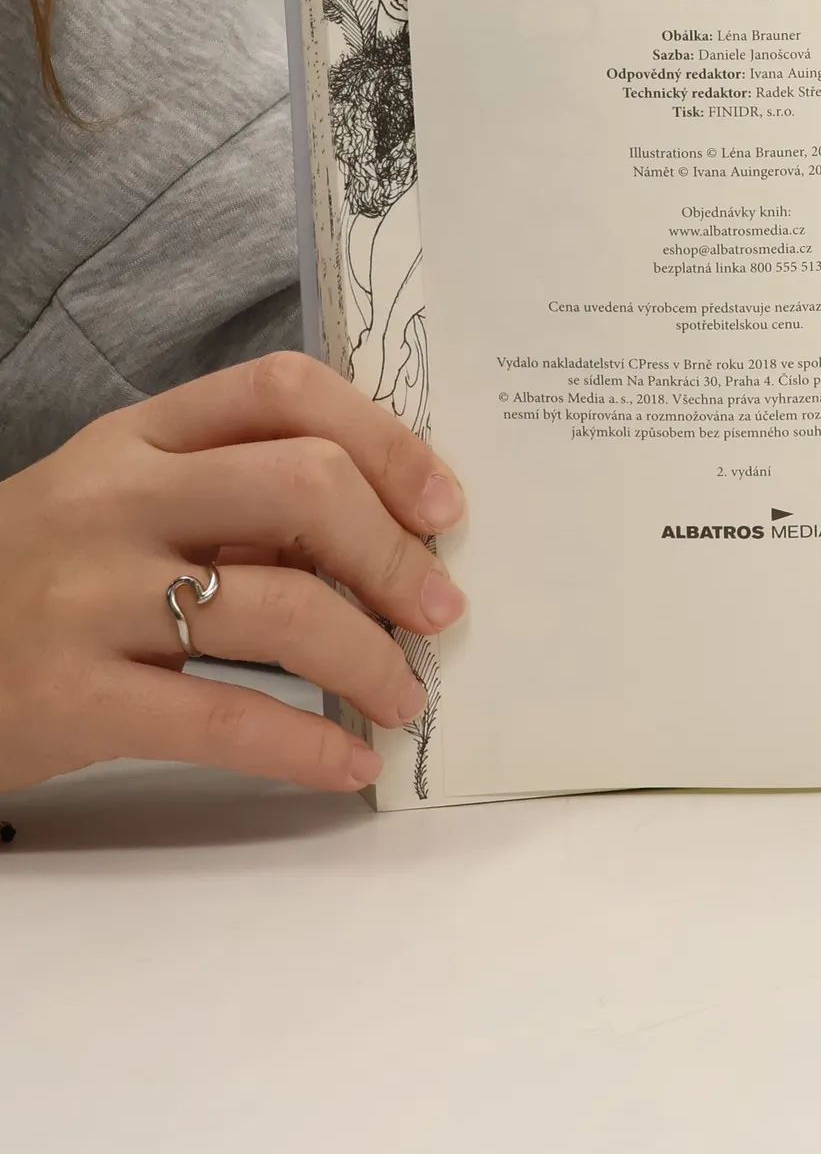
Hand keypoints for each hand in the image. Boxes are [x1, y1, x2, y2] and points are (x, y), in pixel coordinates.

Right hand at [0, 352, 466, 793]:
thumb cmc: (43, 578)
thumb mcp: (125, 506)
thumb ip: (237, 499)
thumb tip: (395, 533)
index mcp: (139, 436)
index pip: (286, 390)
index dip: (388, 441)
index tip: (445, 507)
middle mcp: (114, 499)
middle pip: (306, 486)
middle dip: (396, 553)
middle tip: (439, 608)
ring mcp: (86, 595)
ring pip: (283, 609)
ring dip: (373, 660)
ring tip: (405, 694)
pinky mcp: (70, 695)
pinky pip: (225, 718)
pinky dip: (309, 747)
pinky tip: (351, 763)